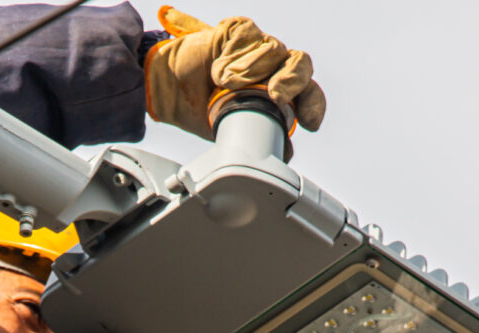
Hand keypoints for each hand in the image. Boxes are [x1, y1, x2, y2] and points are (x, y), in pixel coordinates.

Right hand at [143, 6, 325, 139]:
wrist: (166, 91)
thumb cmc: (197, 107)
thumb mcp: (229, 130)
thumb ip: (258, 136)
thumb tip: (284, 154)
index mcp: (277, 93)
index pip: (308, 94)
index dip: (312, 106)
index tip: (308, 123)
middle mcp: (272, 68)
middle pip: (300, 66)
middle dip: (291, 82)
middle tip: (274, 96)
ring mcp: (257, 48)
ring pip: (275, 50)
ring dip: (250, 70)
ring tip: (224, 83)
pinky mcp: (238, 32)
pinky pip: (248, 35)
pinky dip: (232, 54)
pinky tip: (218, 68)